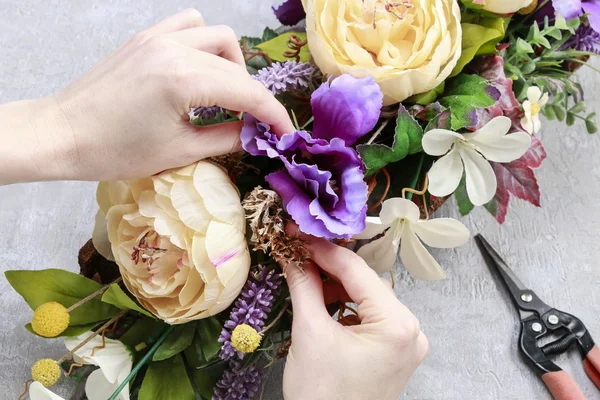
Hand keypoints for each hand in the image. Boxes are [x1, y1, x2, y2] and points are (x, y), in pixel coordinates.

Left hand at [0, 9, 293, 183]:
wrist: (62, 134)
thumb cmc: (115, 151)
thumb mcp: (178, 151)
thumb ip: (226, 139)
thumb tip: (253, 134)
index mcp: (184, 80)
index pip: (247, 93)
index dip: (273, 115)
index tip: (286, 134)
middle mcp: (175, 49)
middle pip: (238, 68)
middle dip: (255, 98)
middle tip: (257, 125)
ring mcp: (158, 37)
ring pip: (218, 37)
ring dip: (232, 65)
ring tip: (224, 95)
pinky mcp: (145, 37)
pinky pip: (188, 25)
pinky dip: (204, 43)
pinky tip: (199, 68)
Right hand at [282, 236, 428, 399]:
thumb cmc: (321, 395)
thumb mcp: (309, 333)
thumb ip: (304, 285)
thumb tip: (292, 253)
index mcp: (398, 324)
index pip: (357, 271)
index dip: (323, 249)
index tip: (298, 234)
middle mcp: (411, 330)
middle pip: (364, 283)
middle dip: (329, 268)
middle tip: (297, 252)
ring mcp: (406, 343)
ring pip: (367, 298)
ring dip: (336, 286)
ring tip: (305, 276)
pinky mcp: (395, 353)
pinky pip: (370, 316)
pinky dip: (346, 306)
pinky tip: (322, 300)